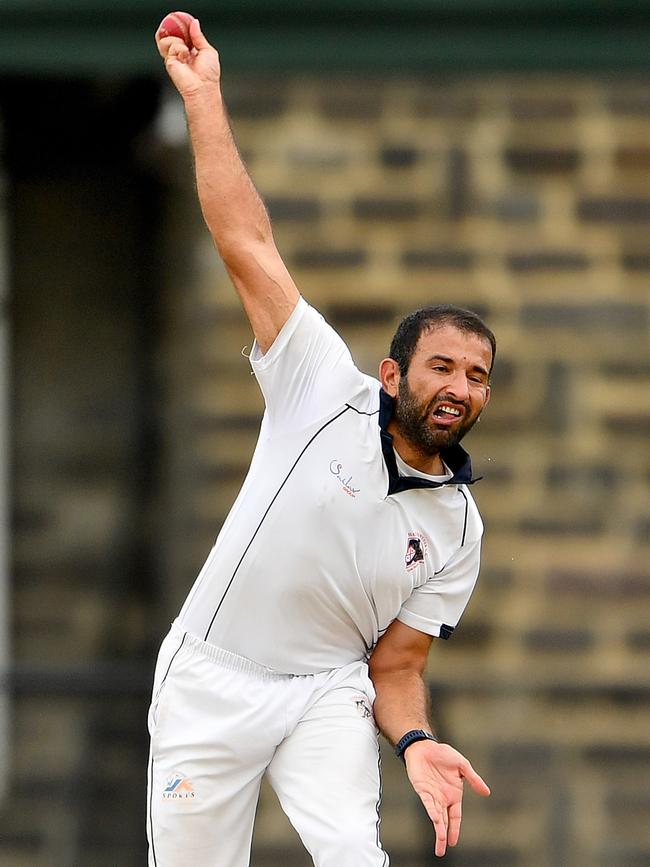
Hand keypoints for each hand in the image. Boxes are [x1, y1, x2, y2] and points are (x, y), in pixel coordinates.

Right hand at [155, 16, 220, 98]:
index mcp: (192, 52)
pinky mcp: (169, 61)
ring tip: (186, 51)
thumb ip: (199, 36)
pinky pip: (169, 45)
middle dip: (177, 31)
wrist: (203, 87)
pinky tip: (183, 56)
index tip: (186, 24)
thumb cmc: (208, 75)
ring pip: (168, 38)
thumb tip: (194, 23)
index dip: (184, 28)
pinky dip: (178, 48)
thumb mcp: (208, 50)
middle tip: (183, 33)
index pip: (184, 35)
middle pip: (173, 35)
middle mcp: (181, 54)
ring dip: (178, 41)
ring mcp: (174, 58)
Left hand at [404, 739, 489, 856]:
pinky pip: (428, 803)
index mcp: (453, 794)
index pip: (455, 816)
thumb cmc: (443, 755)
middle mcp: (442, 798)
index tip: (453, 842)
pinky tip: (435, 819)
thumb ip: (473, 779)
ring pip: (436, 816)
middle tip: (441, 852)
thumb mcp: (462, 765)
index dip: (454, 829)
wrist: (424, 746)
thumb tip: (487, 793)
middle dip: (443, 836)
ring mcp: (432, 795)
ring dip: (438, 829)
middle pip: (444, 821)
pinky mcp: (422, 789)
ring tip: (440, 843)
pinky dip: (432, 811)